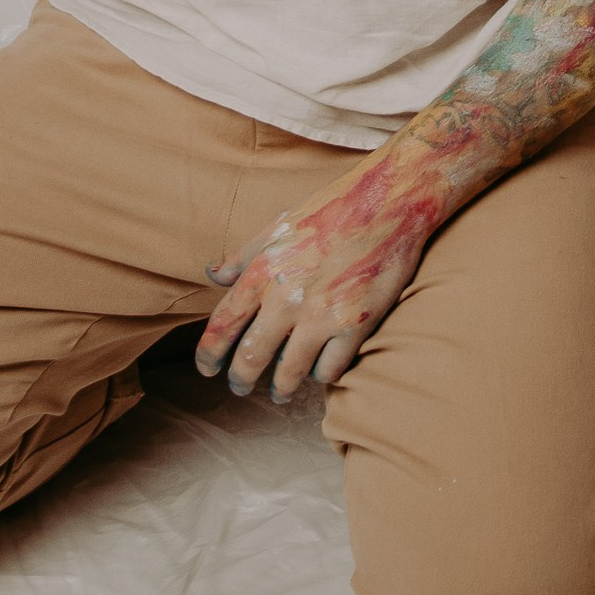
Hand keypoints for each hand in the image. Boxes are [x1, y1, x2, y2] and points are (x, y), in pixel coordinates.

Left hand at [197, 154, 434, 399]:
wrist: (388, 201)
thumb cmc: (331, 210)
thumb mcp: (278, 226)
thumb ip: (243, 256)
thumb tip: (211, 275)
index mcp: (263, 270)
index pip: (223, 324)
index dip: (208, 354)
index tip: (206, 368)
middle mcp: (287, 296)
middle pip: (250, 358)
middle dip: (240, 380)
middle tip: (240, 388)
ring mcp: (322, 314)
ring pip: (289, 373)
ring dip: (280, 389)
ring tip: (279, 392)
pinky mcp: (355, 324)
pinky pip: (329, 369)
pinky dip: (321, 376)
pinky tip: (320, 371)